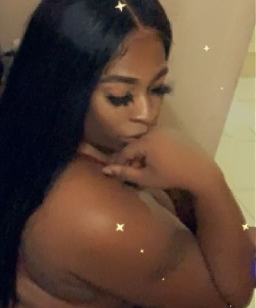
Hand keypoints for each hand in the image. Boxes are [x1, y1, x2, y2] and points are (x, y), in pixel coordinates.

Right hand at [102, 127, 220, 191]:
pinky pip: (158, 138)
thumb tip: (105, 170)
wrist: (201, 171)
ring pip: (147, 141)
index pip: (126, 151)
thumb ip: (125, 173)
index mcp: (146, 141)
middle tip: (136, 172)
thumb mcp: (146, 178)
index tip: (121, 172)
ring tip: (149, 167)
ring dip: (144, 153)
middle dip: (134, 158)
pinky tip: (161, 160)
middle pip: (136, 145)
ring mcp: (166, 129)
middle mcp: (154, 131)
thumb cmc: (172, 177)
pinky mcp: (174, 131)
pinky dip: (155, 148)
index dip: (121, 163)